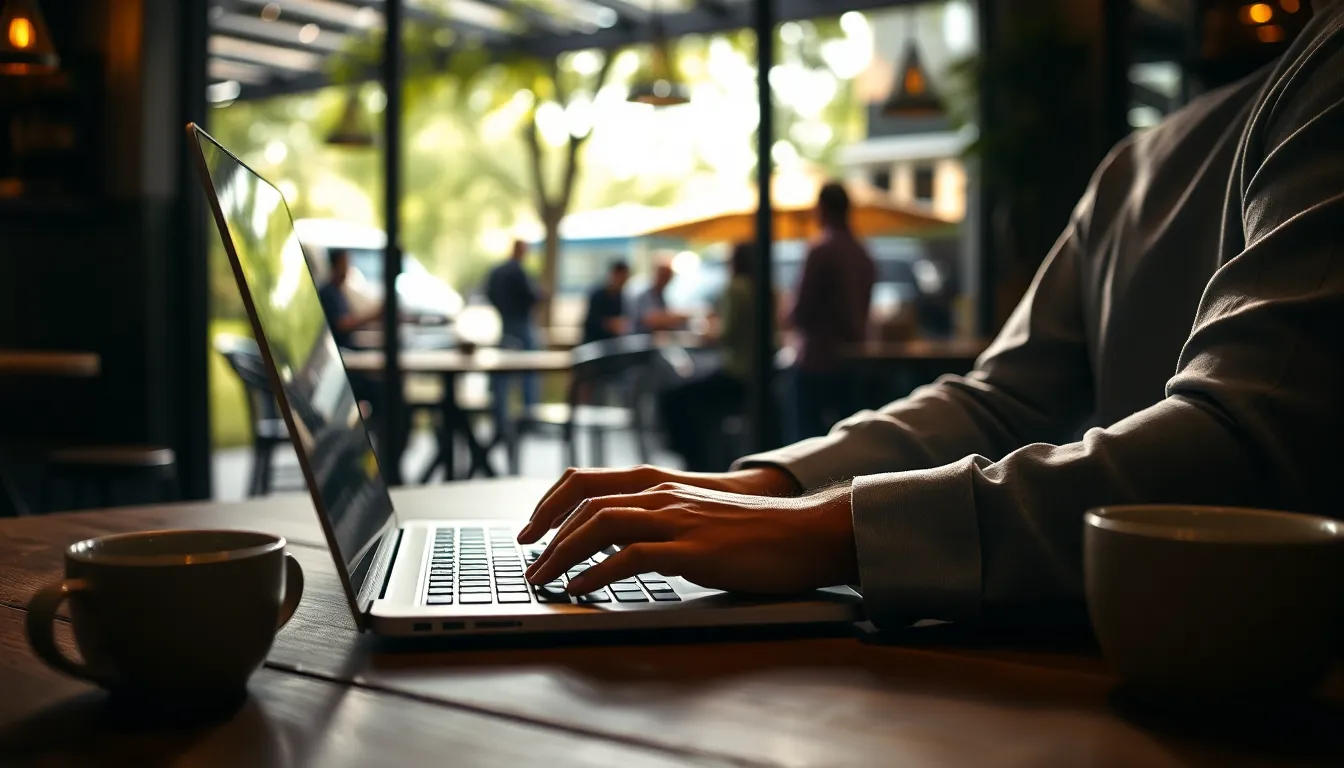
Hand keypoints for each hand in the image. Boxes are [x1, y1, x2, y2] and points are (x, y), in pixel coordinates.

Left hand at [524, 482, 858, 594]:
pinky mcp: (693, 551)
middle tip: (529, 565)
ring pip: (602, 526)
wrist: (805, 533)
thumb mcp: (698, 519)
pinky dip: (597, 575)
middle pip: (587, 506)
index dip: (551, 505)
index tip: (531, 532)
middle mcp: (663, 497)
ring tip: (545, 580)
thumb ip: (662, 524)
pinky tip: (581, 590)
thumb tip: (622, 548)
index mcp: (661, 487)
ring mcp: (677, 521)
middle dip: (548, 536)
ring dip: (563, 555)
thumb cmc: (756, 533)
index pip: (588, 484)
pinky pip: (631, 558)